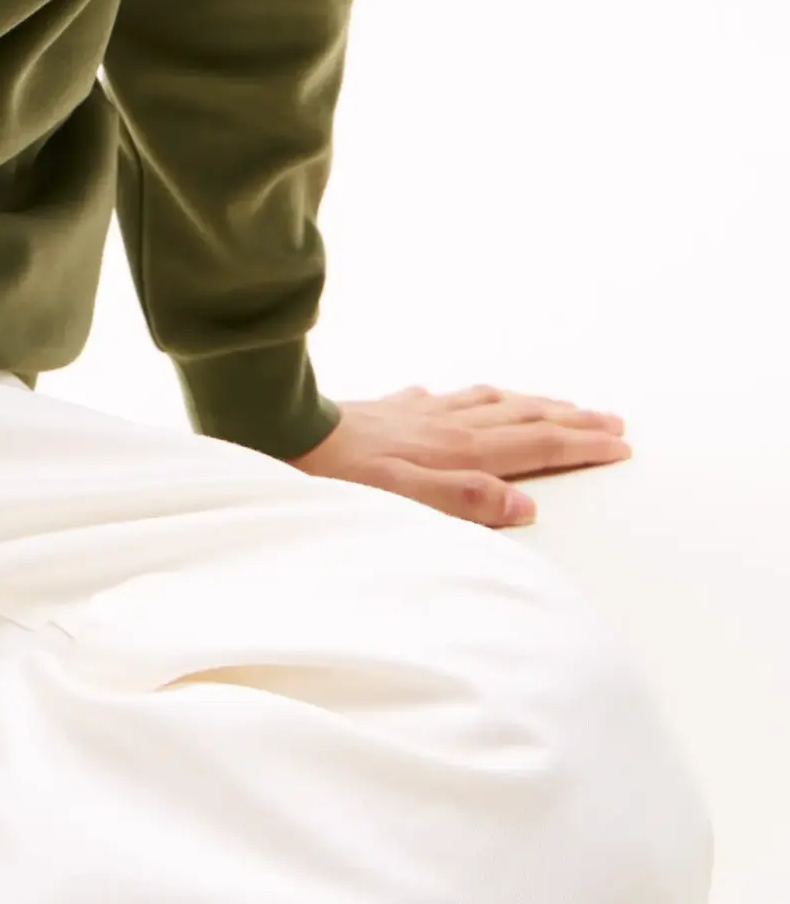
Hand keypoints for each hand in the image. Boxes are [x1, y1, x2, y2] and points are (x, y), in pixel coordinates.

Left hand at [287, 380, 632, 528]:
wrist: (284, 433)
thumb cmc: (341, 479)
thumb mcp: (406, 501)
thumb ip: (467, 502)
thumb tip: (526, 505)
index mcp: (459, 451)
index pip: (536, 444)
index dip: (581, 444)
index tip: (620, 444)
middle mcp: (446, 425)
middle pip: (523, 417)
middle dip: (571, 418)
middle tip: (611, 420)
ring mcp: (418, 413)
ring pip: (489, 402)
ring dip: (530, 403)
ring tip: (556, 404)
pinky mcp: (389, 409)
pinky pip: (444, 398)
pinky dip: (469, 398)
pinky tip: (460, 399)